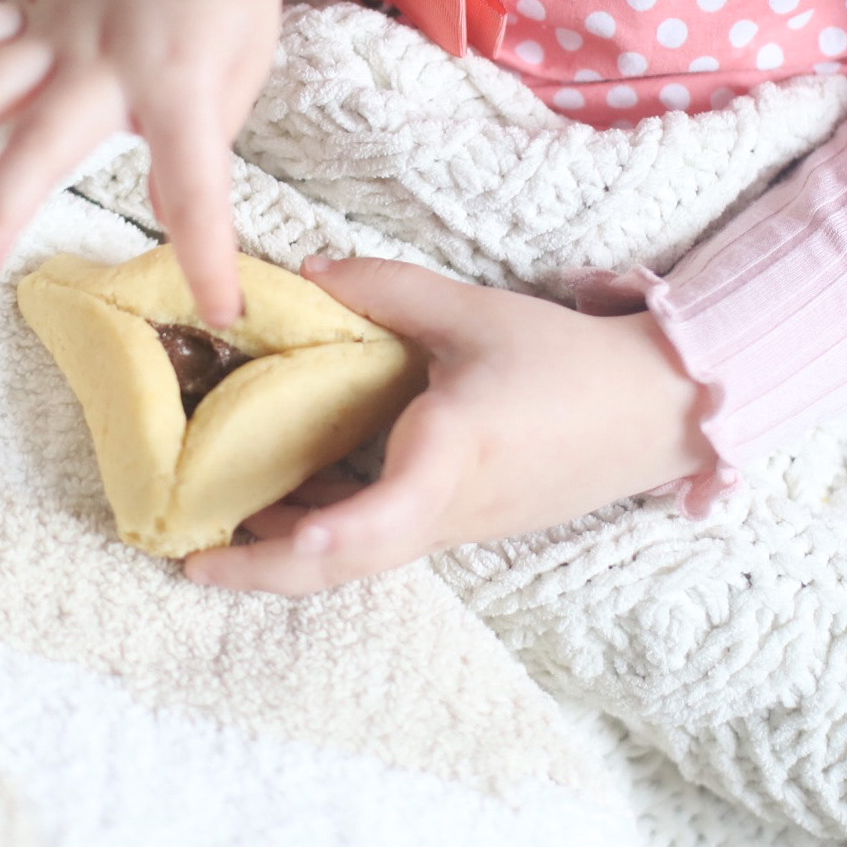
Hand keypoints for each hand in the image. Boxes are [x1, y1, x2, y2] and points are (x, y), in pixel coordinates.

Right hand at [0, 0, 279, 325]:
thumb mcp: (249, 49)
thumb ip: (210, 129)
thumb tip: (166, 201)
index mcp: (179, 79)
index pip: (195, 185)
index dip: (205, 252)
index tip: (215, 311)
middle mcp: (105, 59)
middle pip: (44, 144)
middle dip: (1, 211)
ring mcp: (55, 29)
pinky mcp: (27, 4)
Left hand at [184, 258, 717, 593]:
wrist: (657, 410)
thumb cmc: (569, 360)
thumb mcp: (476, 311)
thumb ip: (386, 290)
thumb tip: (306, 274)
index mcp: (454, 456)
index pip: (387, 514)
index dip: (328, 531)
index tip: (268, 541)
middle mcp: (450, 509)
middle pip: (350, 563)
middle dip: (265, 571)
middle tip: (190, 560)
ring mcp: (460, 527)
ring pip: (364, 559)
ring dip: (292, 555)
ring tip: (220, 534)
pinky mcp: (468, 524)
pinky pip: (387, 541)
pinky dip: (332, 533)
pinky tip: (295, 503)